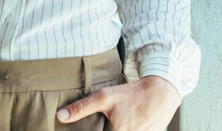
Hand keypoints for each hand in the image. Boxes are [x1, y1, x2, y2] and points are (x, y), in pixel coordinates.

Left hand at [55, 76, 179, 130]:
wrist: (161, 93)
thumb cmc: (131, 94)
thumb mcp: (104, 98)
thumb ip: (81, 108)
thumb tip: (60, 116)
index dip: (101, 130)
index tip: (104, 125)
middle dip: (110, 128)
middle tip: (115, 119)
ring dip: (121, 128)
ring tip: (124, 119)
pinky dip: (132, 128)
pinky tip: (131, 122)